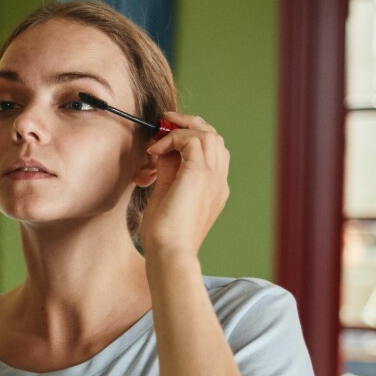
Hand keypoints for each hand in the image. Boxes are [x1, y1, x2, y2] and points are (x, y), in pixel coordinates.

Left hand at [140, 112, 229, 260]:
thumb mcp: (165, 194)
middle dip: (190, 124)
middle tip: (165, 122)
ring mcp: (213, 177)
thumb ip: (168, 170)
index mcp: (214, 189)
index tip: (166, 138)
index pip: (212, 151)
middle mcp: (219, 181)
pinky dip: (173, 138)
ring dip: (182, 127)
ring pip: (208, 134)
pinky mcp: (199, 174)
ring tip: (161, 131)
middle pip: (214, 137)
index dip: (191, 137)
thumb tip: (163, 149)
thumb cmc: (164, 235)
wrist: (170, 253)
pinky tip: (156, 150)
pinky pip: (192, 140)